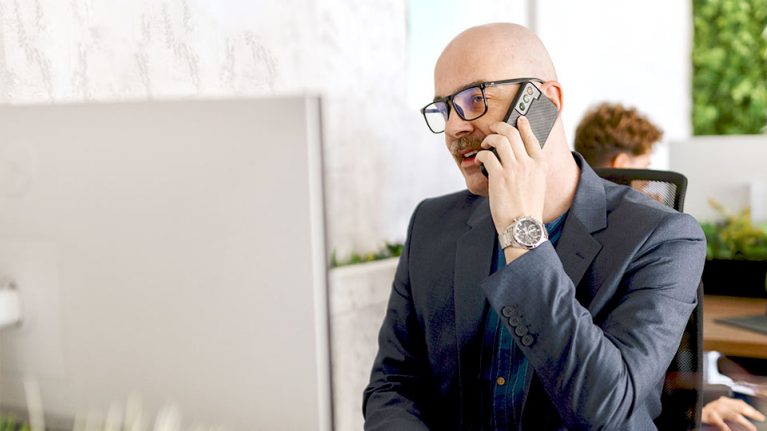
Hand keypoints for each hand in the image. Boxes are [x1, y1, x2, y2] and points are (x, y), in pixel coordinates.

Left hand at [474, 115, 546, 235]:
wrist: (523, 225)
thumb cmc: (527, 207)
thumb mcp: (538, 184)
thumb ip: (531, 168)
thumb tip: (519, 156)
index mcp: (540, 164)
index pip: (532, 136)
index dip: (523, 125)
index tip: (518, 119)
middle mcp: (528, 163)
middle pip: (513, 133)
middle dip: (501, 126)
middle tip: (493, 128)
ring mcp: (514, 168)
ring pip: (500, 140)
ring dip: (489, 138)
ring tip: (485, 144)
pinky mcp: (499, 176)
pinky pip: (487, 155)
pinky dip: (481, 154)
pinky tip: (480, 159)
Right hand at [702, 396, 765, 430]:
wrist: (691, 413)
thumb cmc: (707, 413)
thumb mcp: (720, 409)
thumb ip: (730, 410)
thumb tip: (745, 414)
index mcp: (724, 400)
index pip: (741, 403)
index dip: (751, 409)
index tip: (760, 416)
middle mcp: (721, 403)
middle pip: (740, 407)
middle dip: (752, 413)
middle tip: (760, 418)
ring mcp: (715, 409)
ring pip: (734, 415)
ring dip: (745, 423)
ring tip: (752, 428)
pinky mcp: (710, 415)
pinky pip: (721, 423)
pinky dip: (727, 428)